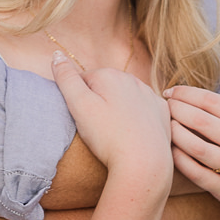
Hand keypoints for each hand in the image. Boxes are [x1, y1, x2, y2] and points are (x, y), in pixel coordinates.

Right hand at [52, 54, 173, 190]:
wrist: (145, 164)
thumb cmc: (108, 136)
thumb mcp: (79, 106)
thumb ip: (66, 77)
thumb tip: (57, 54)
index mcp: (109, 75)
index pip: (82, 80)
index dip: (77, 100)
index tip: (81, 119)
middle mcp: (132, 79)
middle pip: (104, 87)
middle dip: (97, 102)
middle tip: (95, 128)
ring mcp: (150, 95)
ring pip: (123, 97)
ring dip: (115, 108)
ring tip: (112, 132)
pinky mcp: (162, 112)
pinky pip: (142, 108)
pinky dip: (135, 117)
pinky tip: (131, 131)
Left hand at [167, 87, 219, 219]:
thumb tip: (196, 95)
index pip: (214, 102)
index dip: (187, 94)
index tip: (171, 91)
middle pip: (201, 121)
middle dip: (176, 109)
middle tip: (163, 105)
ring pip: (195, 146)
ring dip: (174, 132)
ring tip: (165, 124)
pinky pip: (195, 172)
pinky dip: (178, 158)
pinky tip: (170, 149)